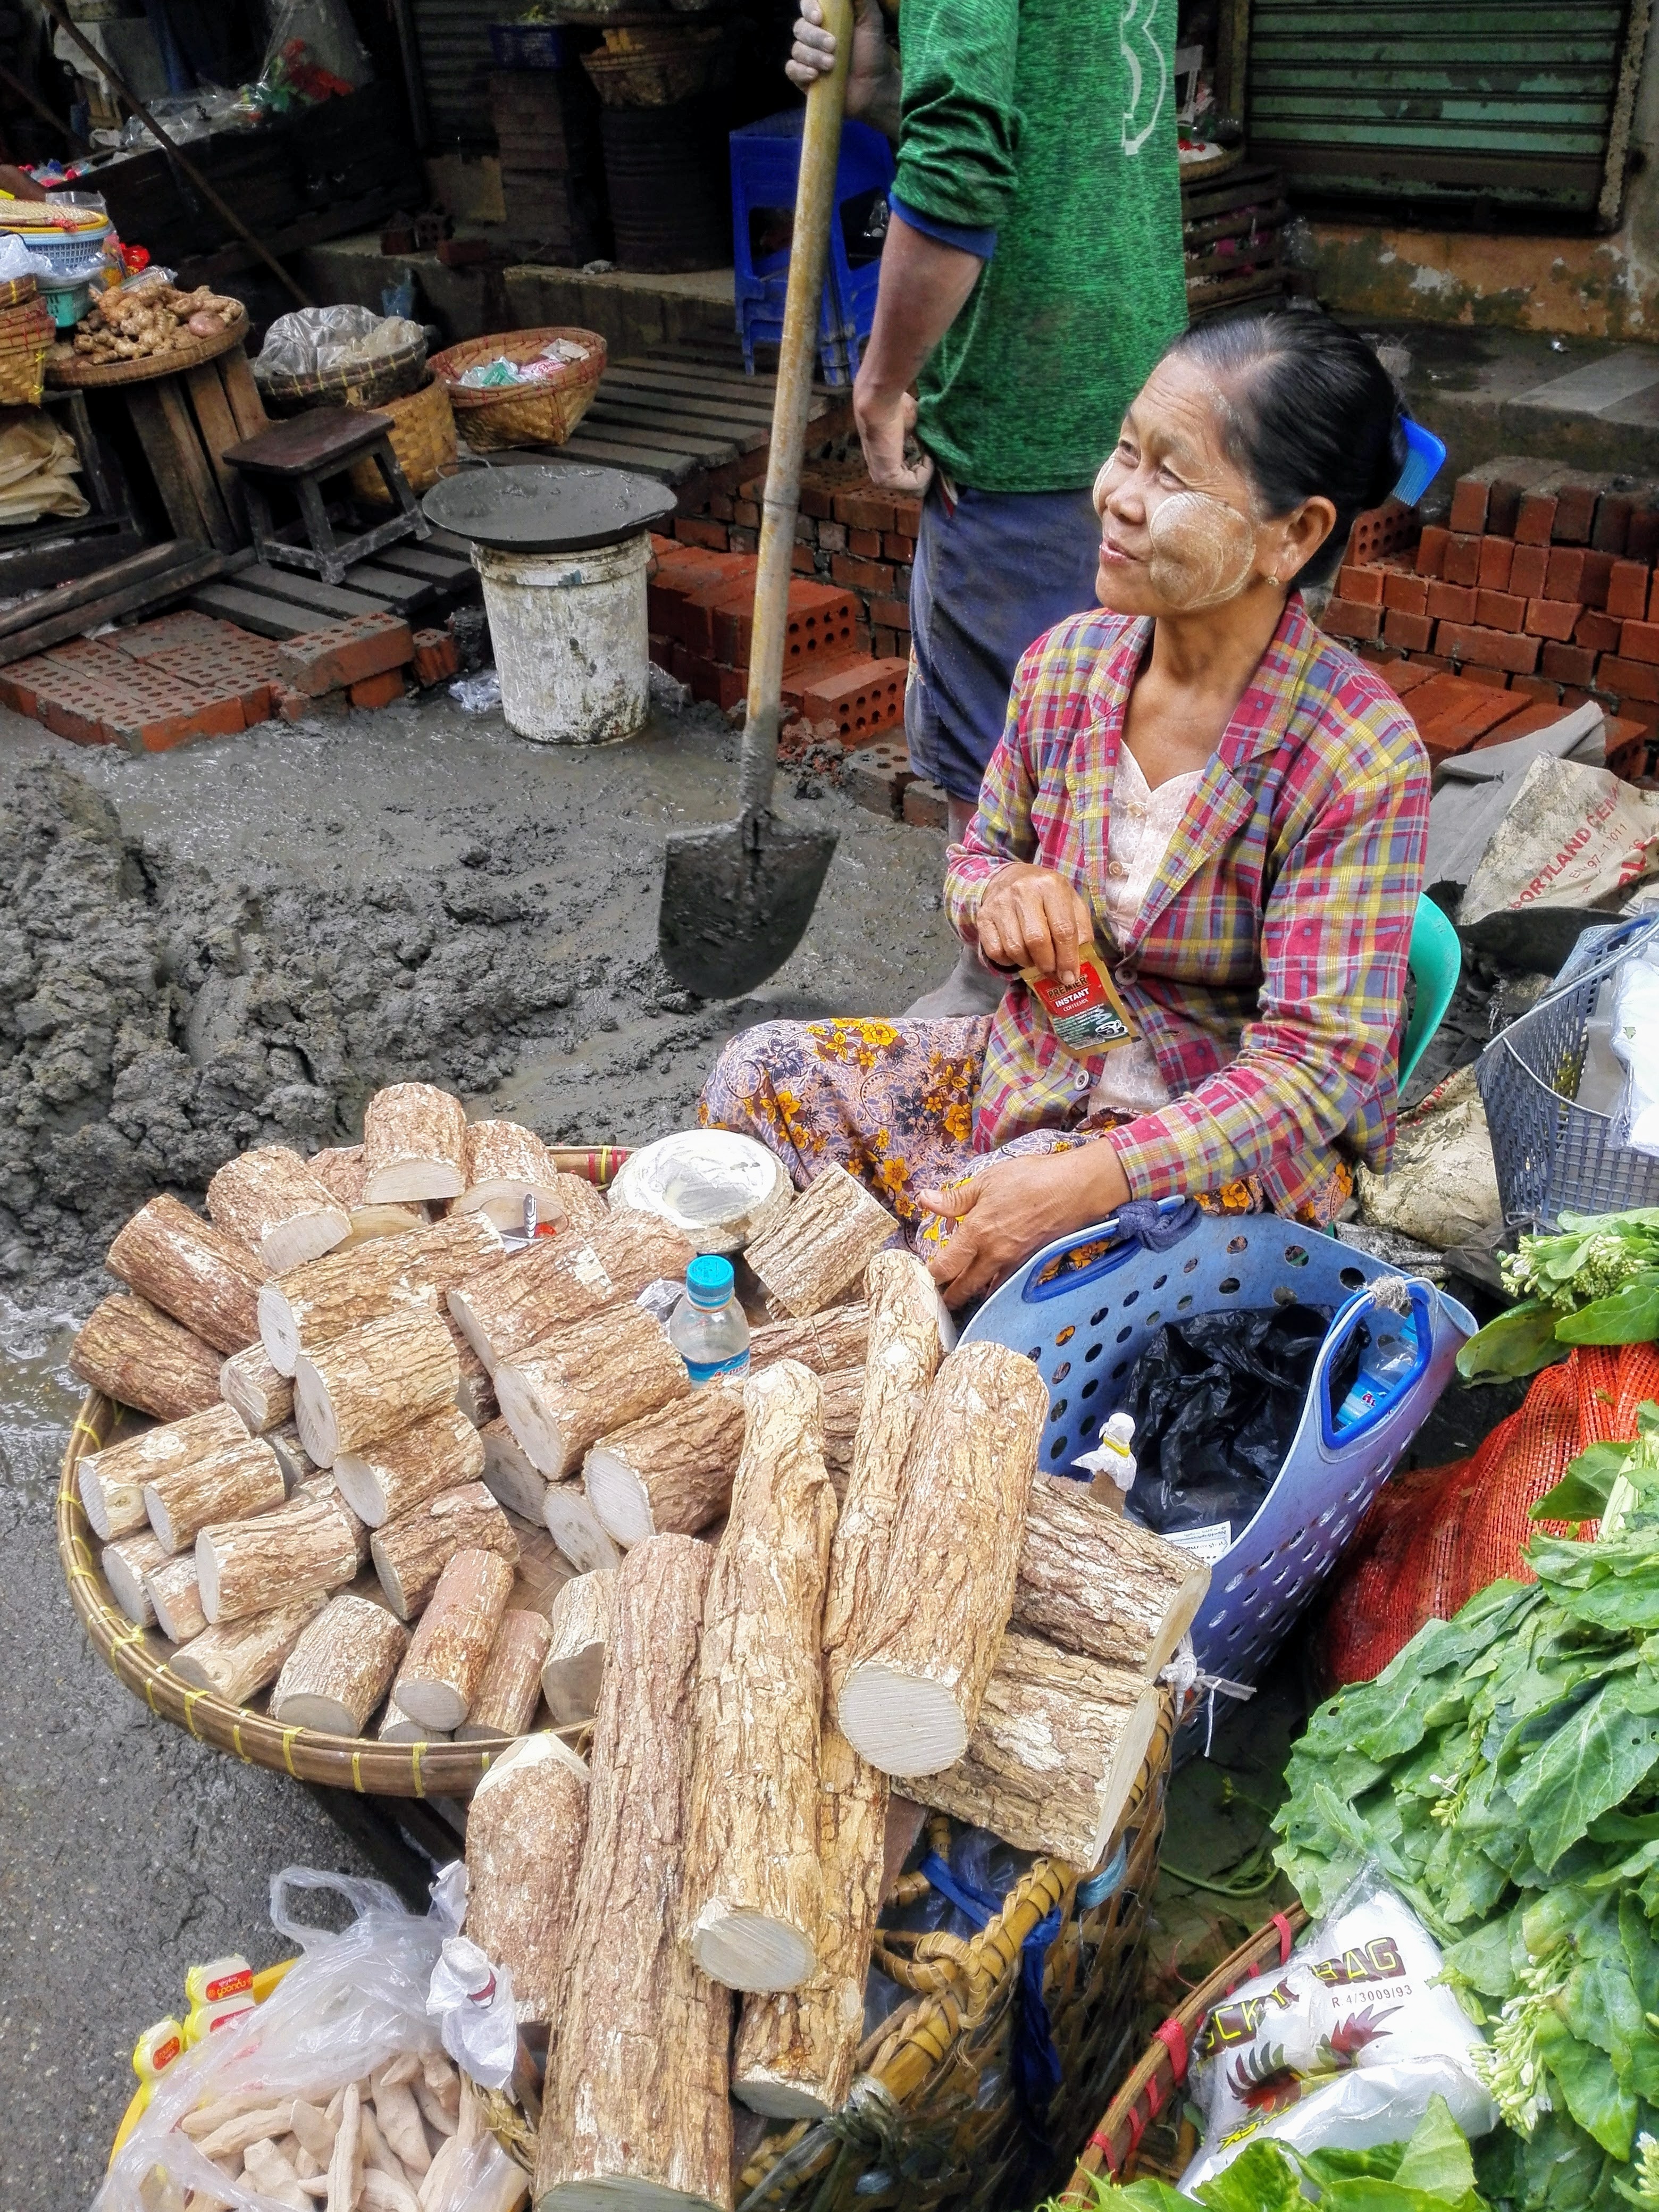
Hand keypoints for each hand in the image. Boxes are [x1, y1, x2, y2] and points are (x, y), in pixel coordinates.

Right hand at [786, 0, 897, 125]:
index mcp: (827, 19)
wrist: (875, 88)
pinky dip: (800, 71)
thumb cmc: (873, 53)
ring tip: (831, 65)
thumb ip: (861, 0)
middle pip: (800, 28)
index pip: (807, 6)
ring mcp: (808, 57)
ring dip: (812, 56)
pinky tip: (814, 75)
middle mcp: (814, 36)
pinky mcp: (805, 78)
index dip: (808, 8)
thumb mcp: (871, 21)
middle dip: (815, 37)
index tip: (819, 17)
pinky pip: (791, 69)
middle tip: (833, 46)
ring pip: (797, 49)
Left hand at [852, 380, 933, 495]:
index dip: (927, 467)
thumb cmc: (895, 408)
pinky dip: (927, 470)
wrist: (881, 403)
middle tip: (937, 456)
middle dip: (930, 473)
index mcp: (885, 462)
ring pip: (917, 487)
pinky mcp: (888, 479)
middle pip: (914, 486)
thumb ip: (922, 442)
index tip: (936, 453)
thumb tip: (939, 450)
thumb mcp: (914, 427)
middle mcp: (882, 474)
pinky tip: (927, 455)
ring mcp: (883, 479)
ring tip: (930, 451)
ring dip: (929, 469)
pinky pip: (916, 484)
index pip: (910, 476)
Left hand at [922, 1145, 1131, 1307]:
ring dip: (970, 1296)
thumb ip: (955, 1198)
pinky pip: (1006, 1284)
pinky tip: (989, 1287)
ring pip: (985, 1290)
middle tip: (934, 1300)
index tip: (921, 1277)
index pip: (945, 1266)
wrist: (1075, 1189)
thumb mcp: (987, 1181)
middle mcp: (993, 1255)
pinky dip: (994, 1290)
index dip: (930, 1276)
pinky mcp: (1030, 1263)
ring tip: (957, 1296)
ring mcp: (1014, 1263)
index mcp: (977, 1233)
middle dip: (948, 1297)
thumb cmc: (1031, 1179)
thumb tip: (925, 1199)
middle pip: (964, 1288)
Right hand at [975, 863, 1093, 981]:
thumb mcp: (1070, 902)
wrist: (1009, 878)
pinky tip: (1017, 954)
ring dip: (1028, 963)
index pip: (1063, 929)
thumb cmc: (1046, 895)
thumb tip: (1080, 961)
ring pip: (1015, 949)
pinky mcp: (983, 917)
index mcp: (1051, 885)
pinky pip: (995, 951)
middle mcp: (1023, 890)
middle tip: (1052, 972)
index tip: (1070, 976)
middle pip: (1037, 940)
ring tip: (1035, 959)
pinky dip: (1008, 961)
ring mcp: (1000, 903)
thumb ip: (1081, 929)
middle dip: (1047, 964)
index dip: (1068, 958)